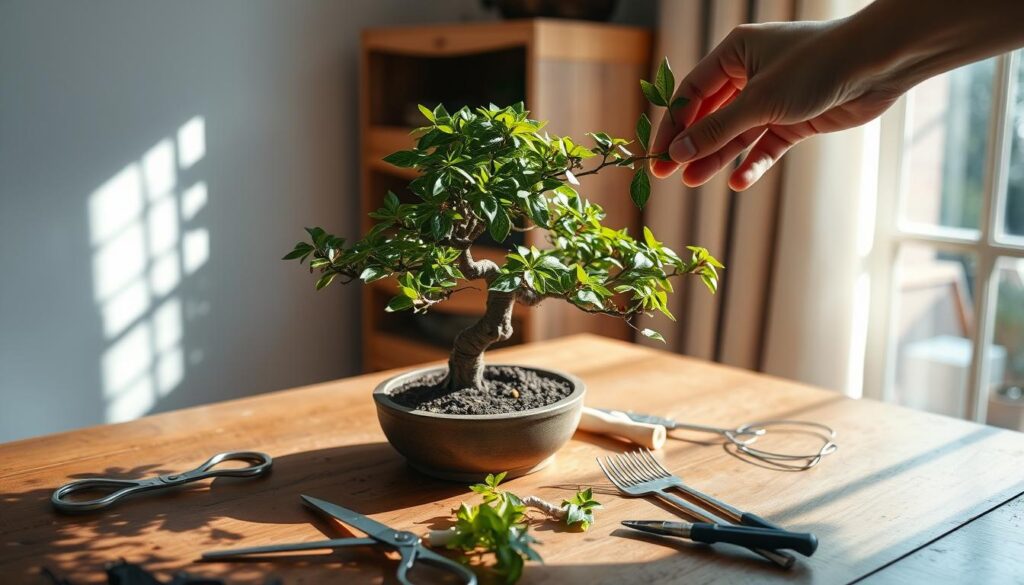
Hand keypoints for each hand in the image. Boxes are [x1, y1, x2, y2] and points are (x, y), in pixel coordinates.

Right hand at [650, 20, 904, 190]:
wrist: (878, 64)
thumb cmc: (816, 67)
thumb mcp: (759, 101)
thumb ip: (717, 130)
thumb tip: (678, 152)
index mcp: (735, 53)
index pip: (691, 92)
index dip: (672, 125)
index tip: (657, 154)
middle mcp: (751, 73)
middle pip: (710, 115)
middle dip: (692, 145)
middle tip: (666, 174)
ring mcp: (773, 98)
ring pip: (736, 133)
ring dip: (716, 157)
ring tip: (692, 182)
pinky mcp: (794, 118)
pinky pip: (765, 144)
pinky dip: (753, 162)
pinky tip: (737, 182)